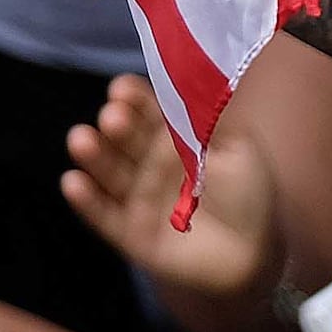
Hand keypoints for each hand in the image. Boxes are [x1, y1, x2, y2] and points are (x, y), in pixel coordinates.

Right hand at [60, 77, 275, 302]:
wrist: (256, 255)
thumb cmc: (250, 197)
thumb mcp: (241, 150)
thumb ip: (213, 118)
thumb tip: (190, 76)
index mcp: (173, 139)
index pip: (146, 111)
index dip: (134, 99)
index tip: (123, 89)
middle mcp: (148, 163)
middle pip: (124, 137)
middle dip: (116, 125)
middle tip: (113, 118)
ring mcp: (135, 196)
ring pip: (108, 171)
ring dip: (94, 155)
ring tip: (82, 140)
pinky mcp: (127, 231)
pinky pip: (102, 214)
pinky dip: (87, 200)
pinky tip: (74, 182)